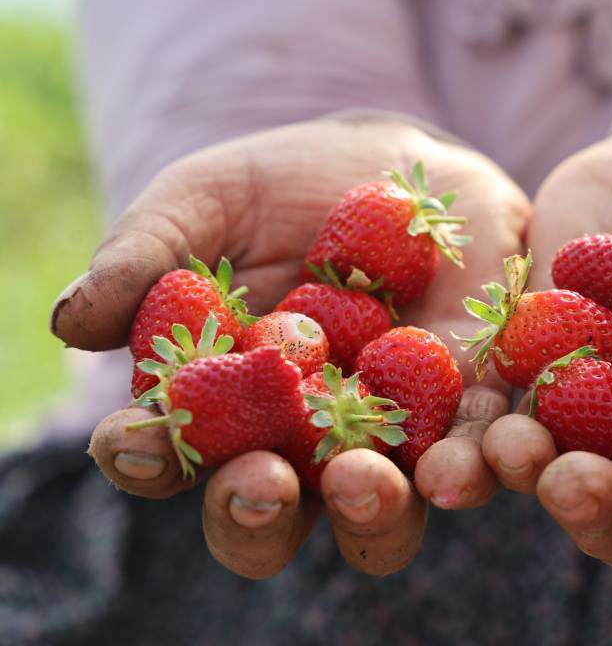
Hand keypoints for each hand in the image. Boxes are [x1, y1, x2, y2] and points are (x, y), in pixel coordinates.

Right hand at [52, 116, 529, 577]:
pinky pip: (472, 458)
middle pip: (268, 514)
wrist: (403, 166)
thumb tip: (70, 323)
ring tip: (361, 481)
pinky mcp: (469, 415)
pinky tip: (463, 460)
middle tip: (259, 484)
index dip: (147, 458)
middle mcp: (299, 445)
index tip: (135, 439)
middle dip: (255, 512)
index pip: (171, 455)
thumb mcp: (207, 200)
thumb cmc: (285, 187)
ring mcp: (388, 440)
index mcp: (221, 406)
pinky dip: (469, 467)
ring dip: (367, 512)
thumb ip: (147, 257)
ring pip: (374, 512)